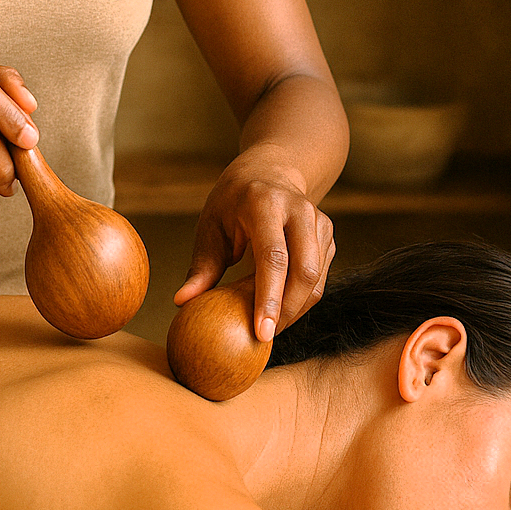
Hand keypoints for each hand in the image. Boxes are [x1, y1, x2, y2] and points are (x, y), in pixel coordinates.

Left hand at [174, 159, 334, 341]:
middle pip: (304, 271)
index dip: (269, 298)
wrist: (270, 170)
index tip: (262, 332)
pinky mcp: (328, 235)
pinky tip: (280, 311)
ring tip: (269, 328)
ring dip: (295, 310)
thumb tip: (181, 302)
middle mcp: (299, 211)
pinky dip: (302, 300)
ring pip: (317, 279)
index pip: (273, 257)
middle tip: (265, 338)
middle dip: (288, 311)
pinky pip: (320, 277)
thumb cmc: (232, 202)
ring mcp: (319, 222)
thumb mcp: (210, 225)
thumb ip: (201, 266)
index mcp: (265, 205)